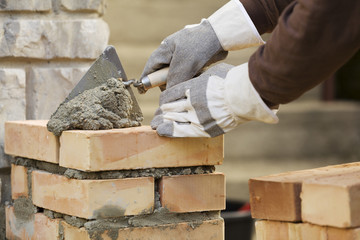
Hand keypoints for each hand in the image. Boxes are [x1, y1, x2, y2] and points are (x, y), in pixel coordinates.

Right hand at [141, 19, 227, 88]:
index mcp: (164, 50)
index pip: (151, 68)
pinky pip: (188, 74)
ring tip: (189, 82)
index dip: (147, 80)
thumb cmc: (198, 47)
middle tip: (172, 91)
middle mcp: (172, 53)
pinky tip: (197, 78)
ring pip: (177, 75)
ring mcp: (183, 56)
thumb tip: (168, 94)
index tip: (143, 91)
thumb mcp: (183, 66)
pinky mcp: (194, 60)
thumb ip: (173, 80)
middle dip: (167, 83)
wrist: (220, 36)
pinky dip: (191, 78)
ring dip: (181, 81)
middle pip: (164, 73)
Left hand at [151, 63, 278, 137]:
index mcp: (193, 86)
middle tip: (157, 115)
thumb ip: (199, 78)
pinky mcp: (204, 129)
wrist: (247, 96)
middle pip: (169, 108)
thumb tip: (193, 78)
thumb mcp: (212, 72)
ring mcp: (197, 116)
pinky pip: (182, 131)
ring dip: (163, 122)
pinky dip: (170, 131)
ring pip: (173, 119)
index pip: (170, 95)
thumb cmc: (233, 81)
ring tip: (157, 124)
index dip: (164, 100)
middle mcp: (192, 102)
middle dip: (162, 112)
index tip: (162, 103)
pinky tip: (161, 131)